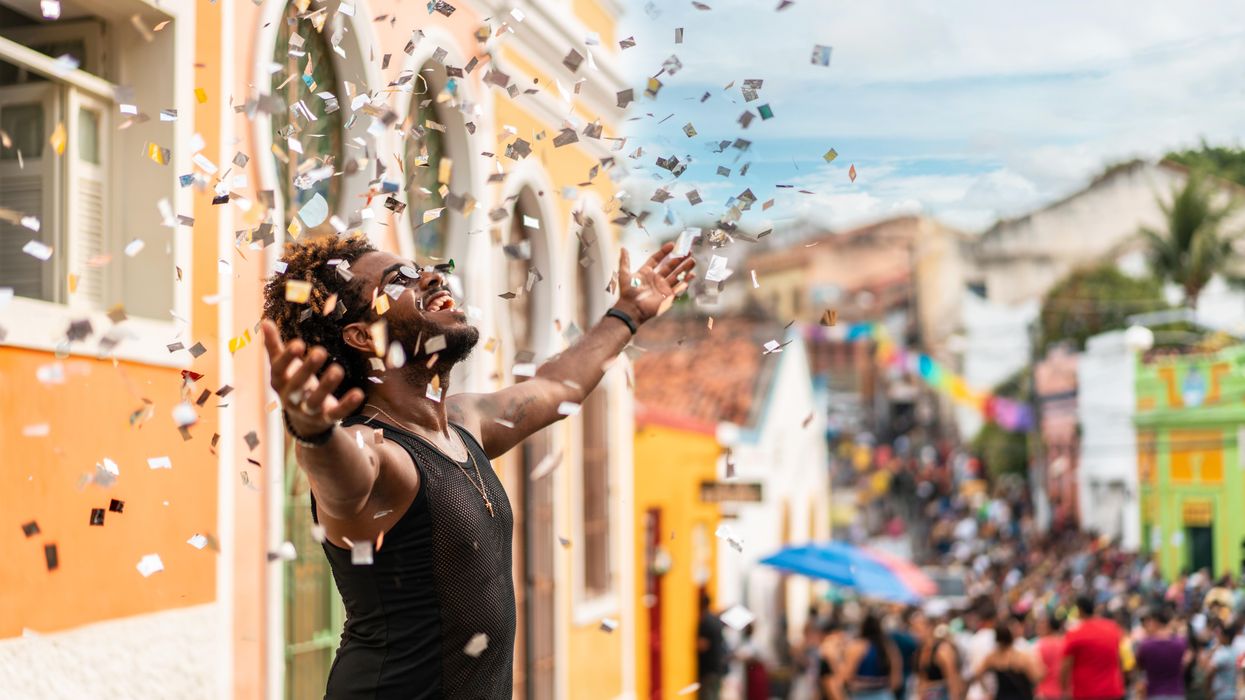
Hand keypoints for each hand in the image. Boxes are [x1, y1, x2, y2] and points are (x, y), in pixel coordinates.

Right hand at [261, 320, 364, 436]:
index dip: (287, 358)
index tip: (298, 343)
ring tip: (338, 369)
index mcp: (280, 383)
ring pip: (316, 400)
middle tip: (320, 351)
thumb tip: (265, 322)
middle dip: (308, 368)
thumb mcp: (282, 368)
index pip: (279, 370)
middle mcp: (292, 398)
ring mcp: (308, 410)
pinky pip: (336, 413)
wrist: (304, 421)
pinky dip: (347, 405)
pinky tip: (358, 393)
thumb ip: (274, 347)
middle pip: (298, 384)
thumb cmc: (293, 384)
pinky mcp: (326, 418)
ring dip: (327, 385)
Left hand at [615, 241, 695, 322]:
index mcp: (646, 273)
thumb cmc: (628, 293)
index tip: (672, 244)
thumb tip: (623, 248)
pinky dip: (685, 282)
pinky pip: (678, 288)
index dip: (664, 252)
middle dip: (679, 259)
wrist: (632, 309)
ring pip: (676, 275)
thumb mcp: (625, 275)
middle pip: (670, 266)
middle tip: (688, 251)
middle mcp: (656, 279)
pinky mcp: (667, 297)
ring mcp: (662, 288)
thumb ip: (625, 261)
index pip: (657, 259)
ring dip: (685, 268)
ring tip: (692, 260)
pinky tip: (691, 275)